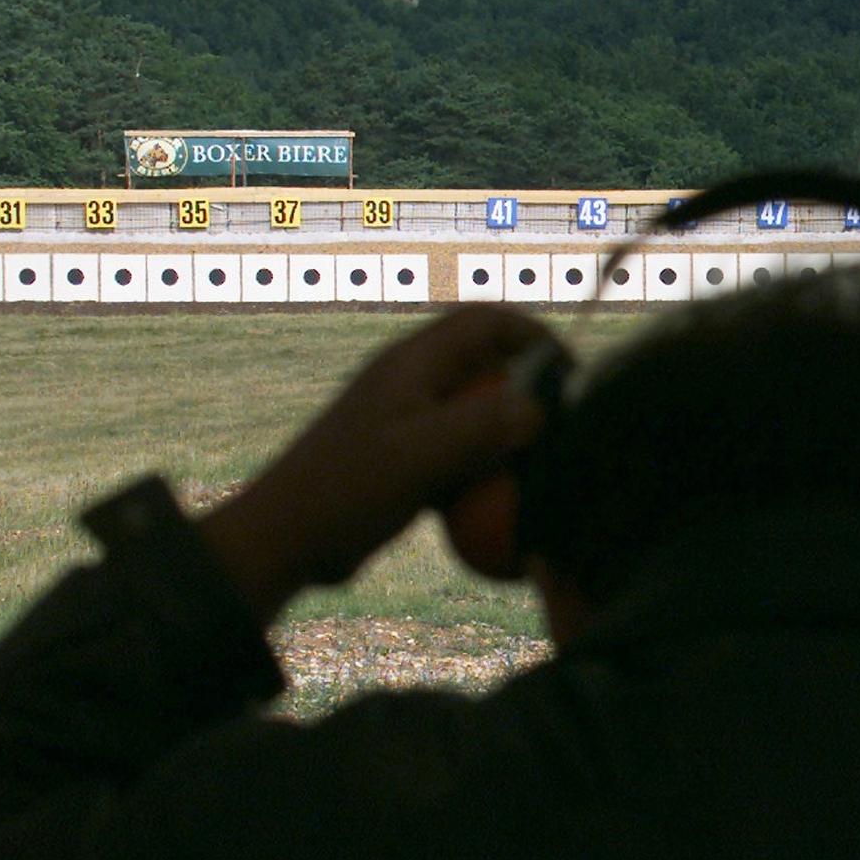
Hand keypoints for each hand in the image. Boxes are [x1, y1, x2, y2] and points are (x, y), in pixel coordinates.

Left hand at [200, 307, 561, 621]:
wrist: (287, 538)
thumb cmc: (346, 490)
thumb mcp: (419, 457)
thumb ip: (480, 428)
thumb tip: (538, 410)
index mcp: (411, 364)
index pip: (485, 321)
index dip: (534, 334)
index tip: (572, 372)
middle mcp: (410, 381)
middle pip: (486, 361)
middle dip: (530, 384)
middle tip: (565, 423)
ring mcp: (406, 418)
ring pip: (475, 406)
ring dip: (510, 428)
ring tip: (544, 460)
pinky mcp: (404, 455)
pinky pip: (460, 447)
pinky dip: (487, 463)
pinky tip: (506, 499)